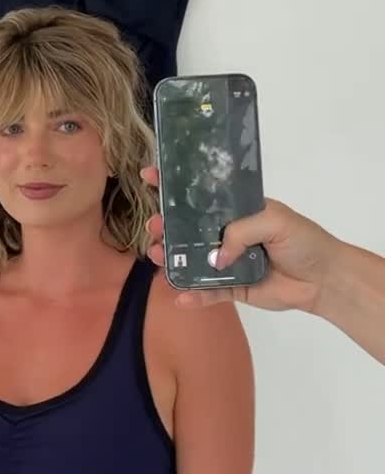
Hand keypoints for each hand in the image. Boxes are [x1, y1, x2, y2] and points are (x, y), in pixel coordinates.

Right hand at [140, 167, 336, 313]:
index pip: (202, 194)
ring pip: (191, 261)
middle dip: (165, 226)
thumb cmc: (303, 241)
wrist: (323, 279)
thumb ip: (241, 231)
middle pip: (187, 229)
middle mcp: (227, 234)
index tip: (150, 176)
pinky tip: (180, 296)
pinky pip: (207, 293)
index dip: (175, 185)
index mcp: (236, 211)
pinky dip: (193, 297)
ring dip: (171, 258)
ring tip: (157, 255)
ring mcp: (227, 262)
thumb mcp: (275, 221)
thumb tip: (216, 257)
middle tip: (153, 226)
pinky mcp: (232, 289)